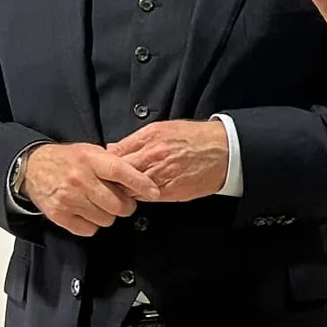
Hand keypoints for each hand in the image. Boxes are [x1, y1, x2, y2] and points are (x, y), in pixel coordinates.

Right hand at [17, 141, 156, 237]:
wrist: (32, 168)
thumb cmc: (68, 160)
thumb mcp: (90, 151)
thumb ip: (113, 162)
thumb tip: (140, 175)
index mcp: (90, 159)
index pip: (120, 171)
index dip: (140, 183)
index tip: (154, 191)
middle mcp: (80, 179)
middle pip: (118, 204)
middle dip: (125, 206)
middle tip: (121, 201)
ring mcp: (69, 199)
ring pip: (106, 219)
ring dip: (108, 215)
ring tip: (98, 204)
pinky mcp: (60, 215)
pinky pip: (89, 229)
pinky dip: (92, 224)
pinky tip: (86, 212)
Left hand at [110, 119, 229, 202]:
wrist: (223, 150)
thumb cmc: (194, 138)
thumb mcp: (161, 128)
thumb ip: (134, 140)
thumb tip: (112, 148)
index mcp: (148, 138)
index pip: (116, 155)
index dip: (106, 164)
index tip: (103, 168)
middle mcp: (153, 157)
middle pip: (120, 174)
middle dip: (112, 179)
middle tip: (107, 183)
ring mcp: (162, 176)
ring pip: (131, 189)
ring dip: (126, 190)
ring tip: (124, 190)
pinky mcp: (172, 191)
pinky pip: (148, 198)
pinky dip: (141, 197)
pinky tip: (141, 193)